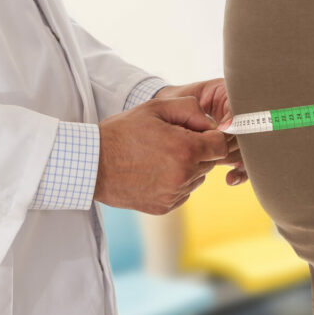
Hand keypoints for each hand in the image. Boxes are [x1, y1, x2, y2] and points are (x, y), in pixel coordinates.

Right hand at [93, 96, 228, 213]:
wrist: (92, 164)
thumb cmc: (122, 132)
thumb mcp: (155, 108)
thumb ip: (190, 108)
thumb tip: (211, 122)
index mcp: (185, 149)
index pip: (221, 145)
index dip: (213, 136)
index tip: (198, 133)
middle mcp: (183, 175)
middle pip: (211, 162)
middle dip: (199, 151)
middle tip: (173, 142)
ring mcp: (174, 194)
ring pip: (198, 178)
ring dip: (188, 167)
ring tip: (160, 157)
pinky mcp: (165, 207)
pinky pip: (184, 192)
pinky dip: (176, 182)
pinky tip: (155, 172)